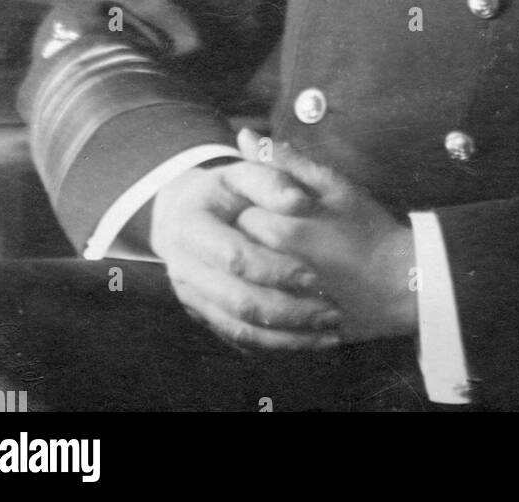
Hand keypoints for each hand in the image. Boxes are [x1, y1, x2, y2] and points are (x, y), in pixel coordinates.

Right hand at [150, 159, 343, 352]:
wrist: (186, 215)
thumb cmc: (224, 191)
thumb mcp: (243, 173)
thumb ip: (271, 179)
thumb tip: (299, 200)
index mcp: (192, 229)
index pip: (236, 259)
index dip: (277, 270)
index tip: (315, 277)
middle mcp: (186, 270)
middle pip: (240, 304)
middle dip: (290, 312)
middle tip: (332, 312)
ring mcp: (193, 299)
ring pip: (241, 331)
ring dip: (289, 337)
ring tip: (330, 334)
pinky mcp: (206, 317)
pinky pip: (241, 341)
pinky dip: (277, 345)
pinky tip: (311, 340)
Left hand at [235, 134, 417, 343]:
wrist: (402, 285)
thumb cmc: (368, 229)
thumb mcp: (333, 186)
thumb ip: (285, 160)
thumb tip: (243, 134)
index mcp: (280, 230)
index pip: (236, 211)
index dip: (251, 204)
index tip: (271, 206)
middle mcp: (272, 271)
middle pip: (234, 248)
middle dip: (248, 237)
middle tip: (278, 232)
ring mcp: (278, 304)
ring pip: (241, 281)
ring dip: (251, 269)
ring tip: (280, 260)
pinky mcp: (285, 330)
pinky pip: (252, 312)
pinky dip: (258, 298)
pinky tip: (279, 288)